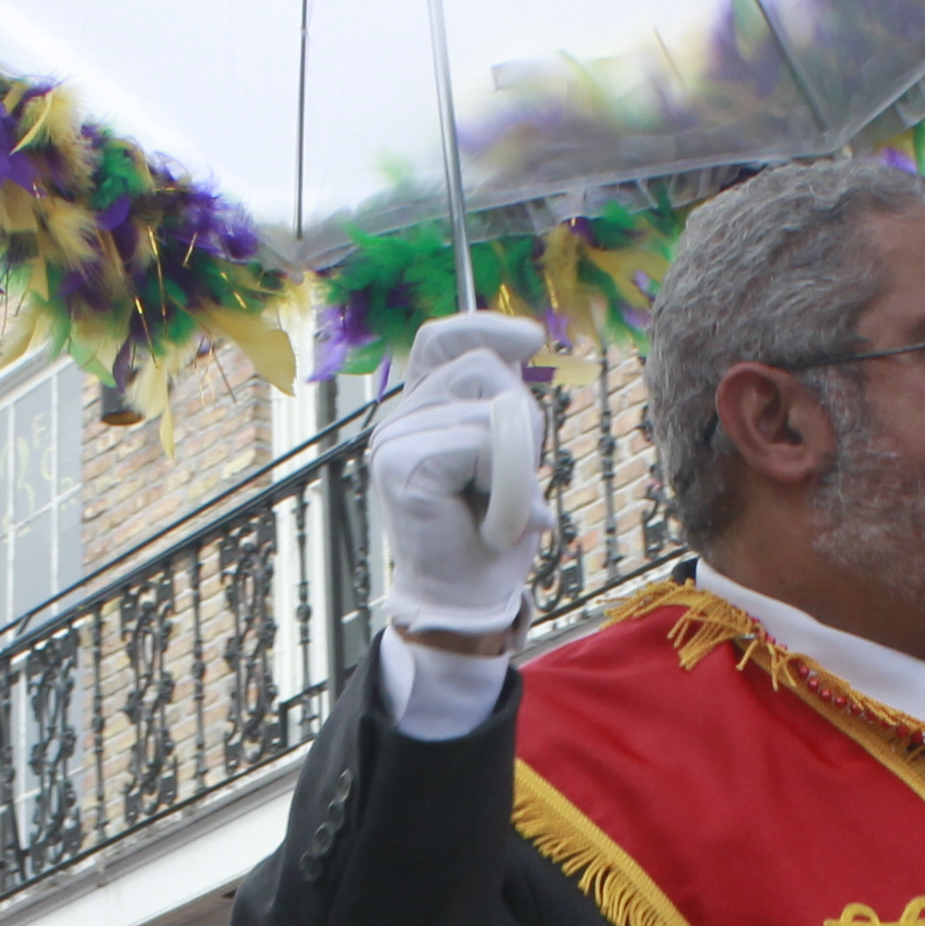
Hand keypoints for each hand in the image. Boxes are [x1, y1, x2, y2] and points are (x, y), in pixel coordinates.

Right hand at [368, 310, 551, 638]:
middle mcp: (399, 419)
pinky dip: (508, 489)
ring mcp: (393, 440)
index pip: (443, 339)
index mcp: (421, 409)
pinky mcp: (400, 466)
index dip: (485, 326)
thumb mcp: (508, 453)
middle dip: (522, 421)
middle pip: (483, 367)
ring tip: (497, 505)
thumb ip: (503, 402)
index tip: (531, 339)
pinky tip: (489, 522)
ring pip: (491, 409)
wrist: (465, 598)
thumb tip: (525, 337)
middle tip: (509, 483)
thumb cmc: (489, 532)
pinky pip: (484, 445)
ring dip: (516, 463)